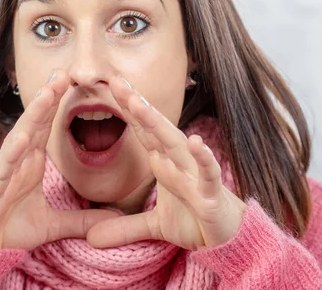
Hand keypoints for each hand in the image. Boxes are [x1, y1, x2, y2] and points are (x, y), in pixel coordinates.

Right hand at [0, 69, 117, 249]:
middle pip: (35, 123)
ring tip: (47, 92)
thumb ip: (81, 220)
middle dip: (48, 97)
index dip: (57, 105)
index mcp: (31, 162)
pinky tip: (22, 136)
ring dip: (33, 115)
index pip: (46, 127)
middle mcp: (19, 160)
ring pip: (20, 136)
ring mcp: (5, 171)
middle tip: (63, 72)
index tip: (72, 82)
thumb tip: (112, 219)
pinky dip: (12, 151)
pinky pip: (4, 167)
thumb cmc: (11, 229)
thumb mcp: (54, 225)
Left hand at [87, 75, 246, 250]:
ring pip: (176, 144)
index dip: (127, 109)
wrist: (231, 240)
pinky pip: (208, 173)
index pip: (143, 131)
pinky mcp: (212, 195)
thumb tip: (90, 238)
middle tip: (116, 81)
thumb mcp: (154, 227)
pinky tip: (196, 142)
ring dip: (158, 124)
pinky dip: (203, 158)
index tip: (110, 84)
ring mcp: (196, 176)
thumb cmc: (195, 221)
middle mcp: (179, 163)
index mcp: (165, 163)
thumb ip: (123, 227)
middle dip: (135, 105)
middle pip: (154, 129)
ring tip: (138, 104)